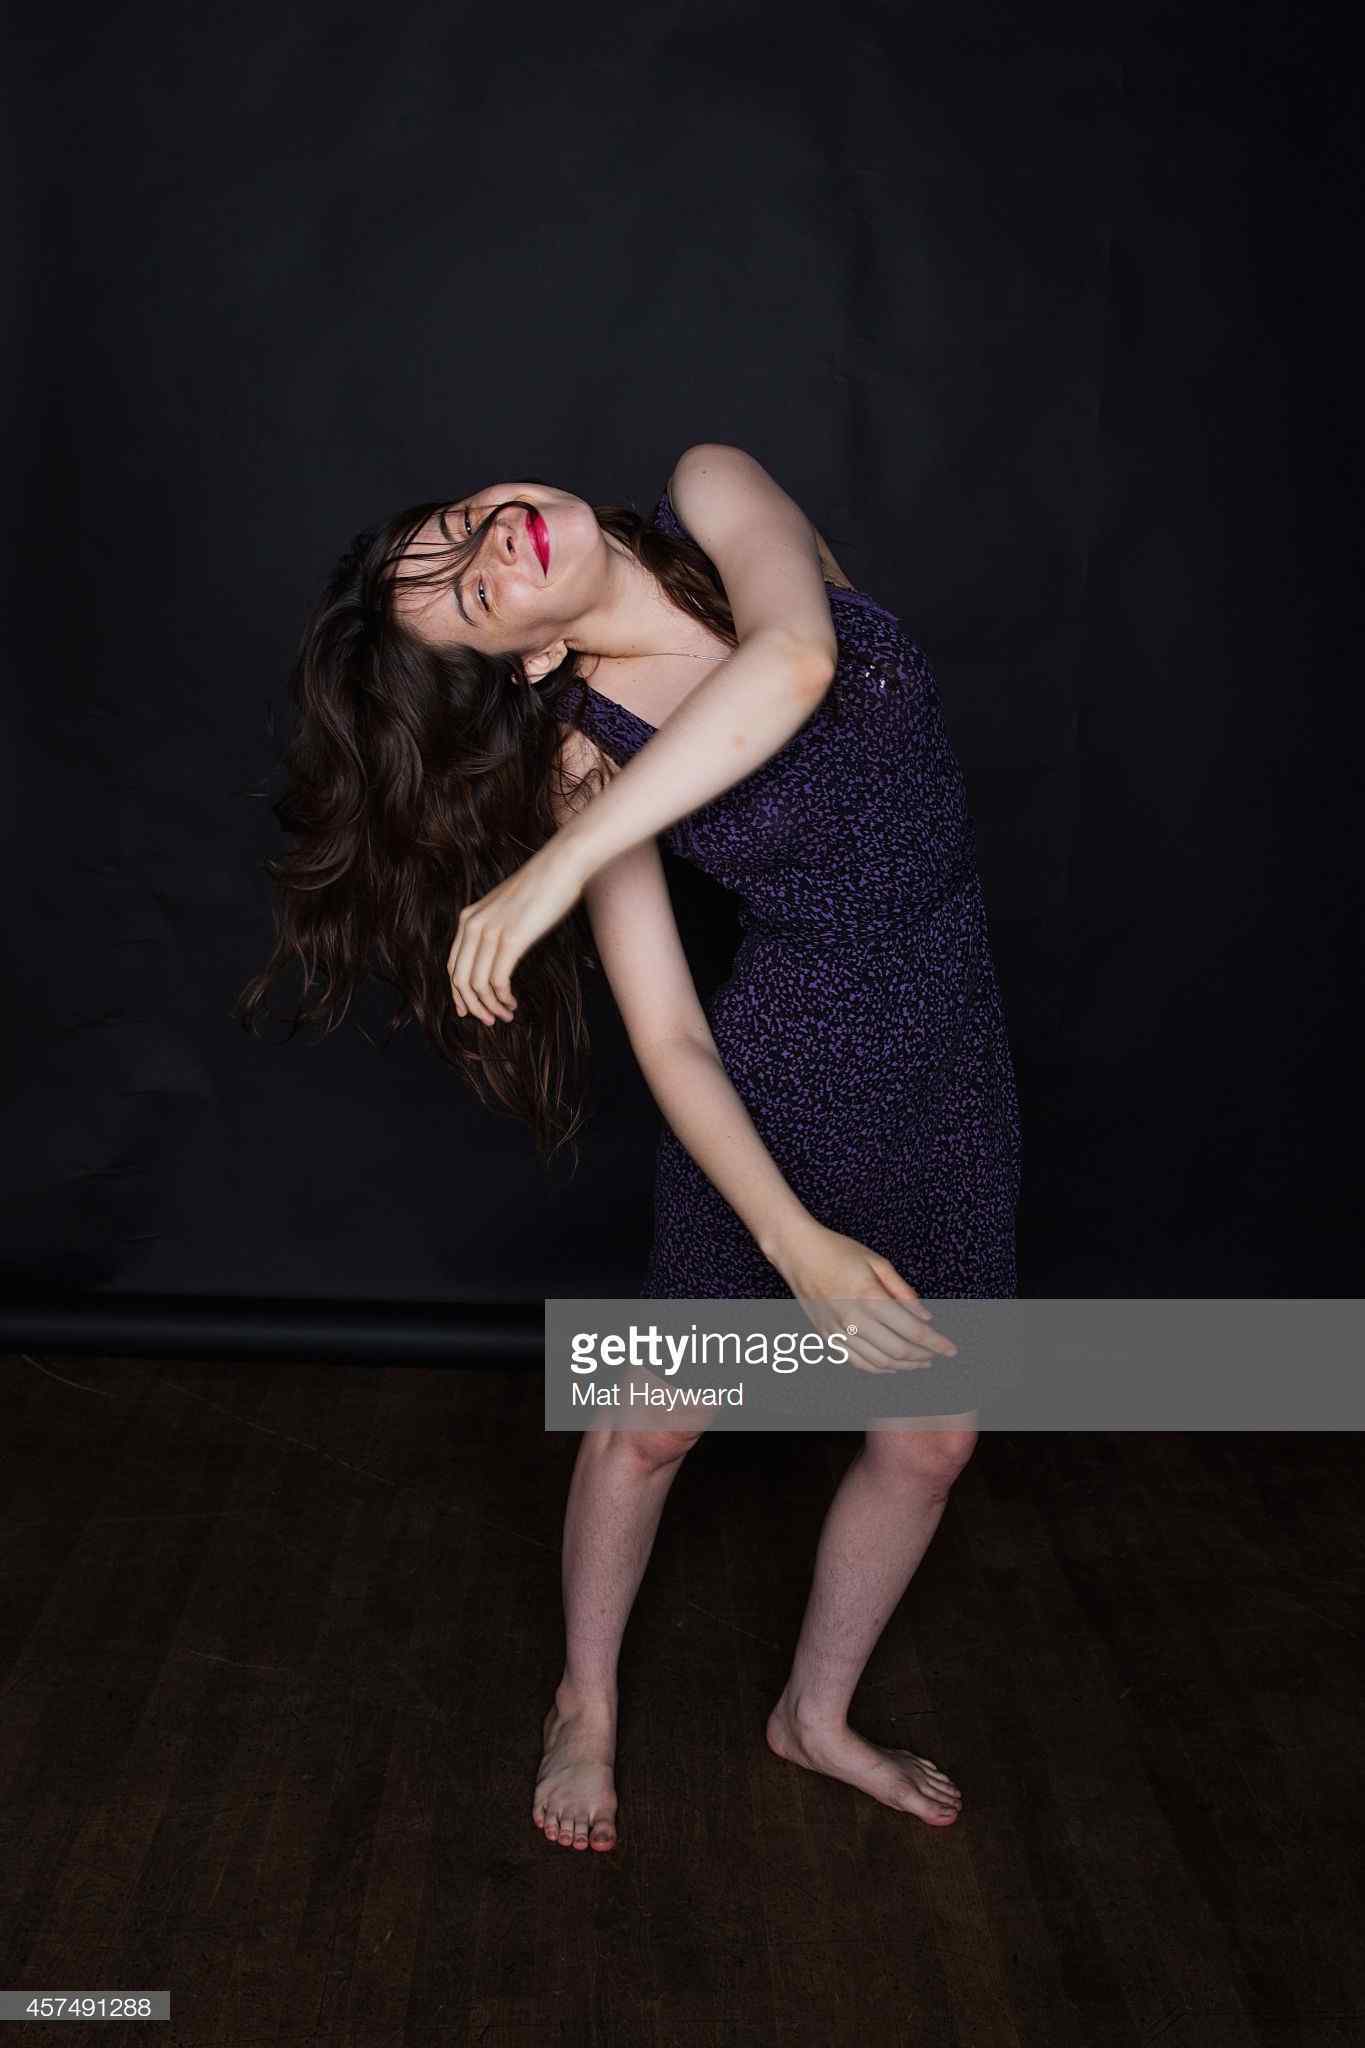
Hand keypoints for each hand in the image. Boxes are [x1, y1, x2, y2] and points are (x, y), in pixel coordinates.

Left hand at [446, 838, 588, 1024]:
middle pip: (459, 980)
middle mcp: (472, 925)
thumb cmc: (542, 886)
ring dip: (490, 1007)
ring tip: (505, 1015)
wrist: (562, 864)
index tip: (470, 1010)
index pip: (453, 966)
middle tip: (489, 1020)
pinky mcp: (511, 939)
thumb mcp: (507, 907)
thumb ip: (496, 925)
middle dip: (472, 1006)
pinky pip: (497, 981)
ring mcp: (490, 932)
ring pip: (477, 985)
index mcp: (468, 918)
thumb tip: (499, 950)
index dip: (458, 994)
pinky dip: (502, 999)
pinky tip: (512, 1003)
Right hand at [772, 1220, 958, 1374]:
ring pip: (878, 1362)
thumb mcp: (877, 1261)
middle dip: (923, 1356)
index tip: (951, 1349)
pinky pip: (856, 1362)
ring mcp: (838, 1331)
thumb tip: (926, 1317)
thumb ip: (903, 1291)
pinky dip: (878, 1369)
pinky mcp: (827, 1337)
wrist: (797, 1253)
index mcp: (869, 1297)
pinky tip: (892, 1366)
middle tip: (937, 1354)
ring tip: (920, 1362)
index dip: (935, 1343)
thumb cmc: (838, 1251)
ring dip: (904, 1366)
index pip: (912, 1330)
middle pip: (897, 1351)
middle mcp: (853, 1319)